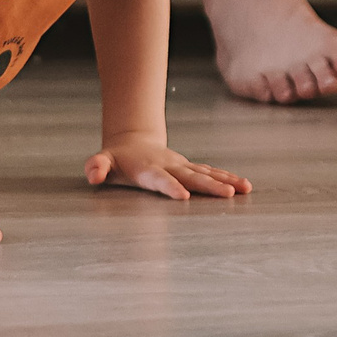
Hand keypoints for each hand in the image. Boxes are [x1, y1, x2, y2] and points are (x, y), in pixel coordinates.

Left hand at [85, 136, 252, 200]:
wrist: (133, 141)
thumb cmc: (117, 159)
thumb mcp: (103, 161)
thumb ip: (97, 167)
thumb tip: (92, 175)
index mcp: (147, 169)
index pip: (159, 179)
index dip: (170, 186)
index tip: (183, 196)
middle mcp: (169, 166)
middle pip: (190, 176)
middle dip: (208, 186)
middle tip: (227, 195)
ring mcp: (181, 166)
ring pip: (206, 173)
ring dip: (225, 181)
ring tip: (244, 190)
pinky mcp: (190, 168)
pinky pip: (211, 172)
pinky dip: (227, 178)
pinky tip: (244, 187)